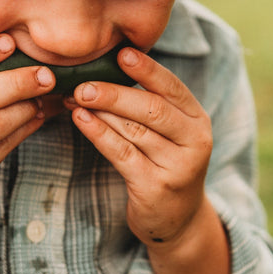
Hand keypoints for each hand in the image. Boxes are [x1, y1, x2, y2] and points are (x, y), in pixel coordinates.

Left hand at [69, 46, 212, 247]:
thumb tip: (105, 70)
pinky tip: (81, 120)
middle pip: (152, 109)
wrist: (177, 220)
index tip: (121, 53)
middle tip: (83, 83)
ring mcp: (177, 167)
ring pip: (134, 130)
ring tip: (75, 98)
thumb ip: (149, 103)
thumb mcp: (169, 132)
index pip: (172, 87)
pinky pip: (122, 153)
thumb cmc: (163, 162)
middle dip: (114, 93)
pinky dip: (99, 133)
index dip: (147, 69)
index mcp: (197, 119)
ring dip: (101, 111)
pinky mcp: (155, 187)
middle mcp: (194, 141)